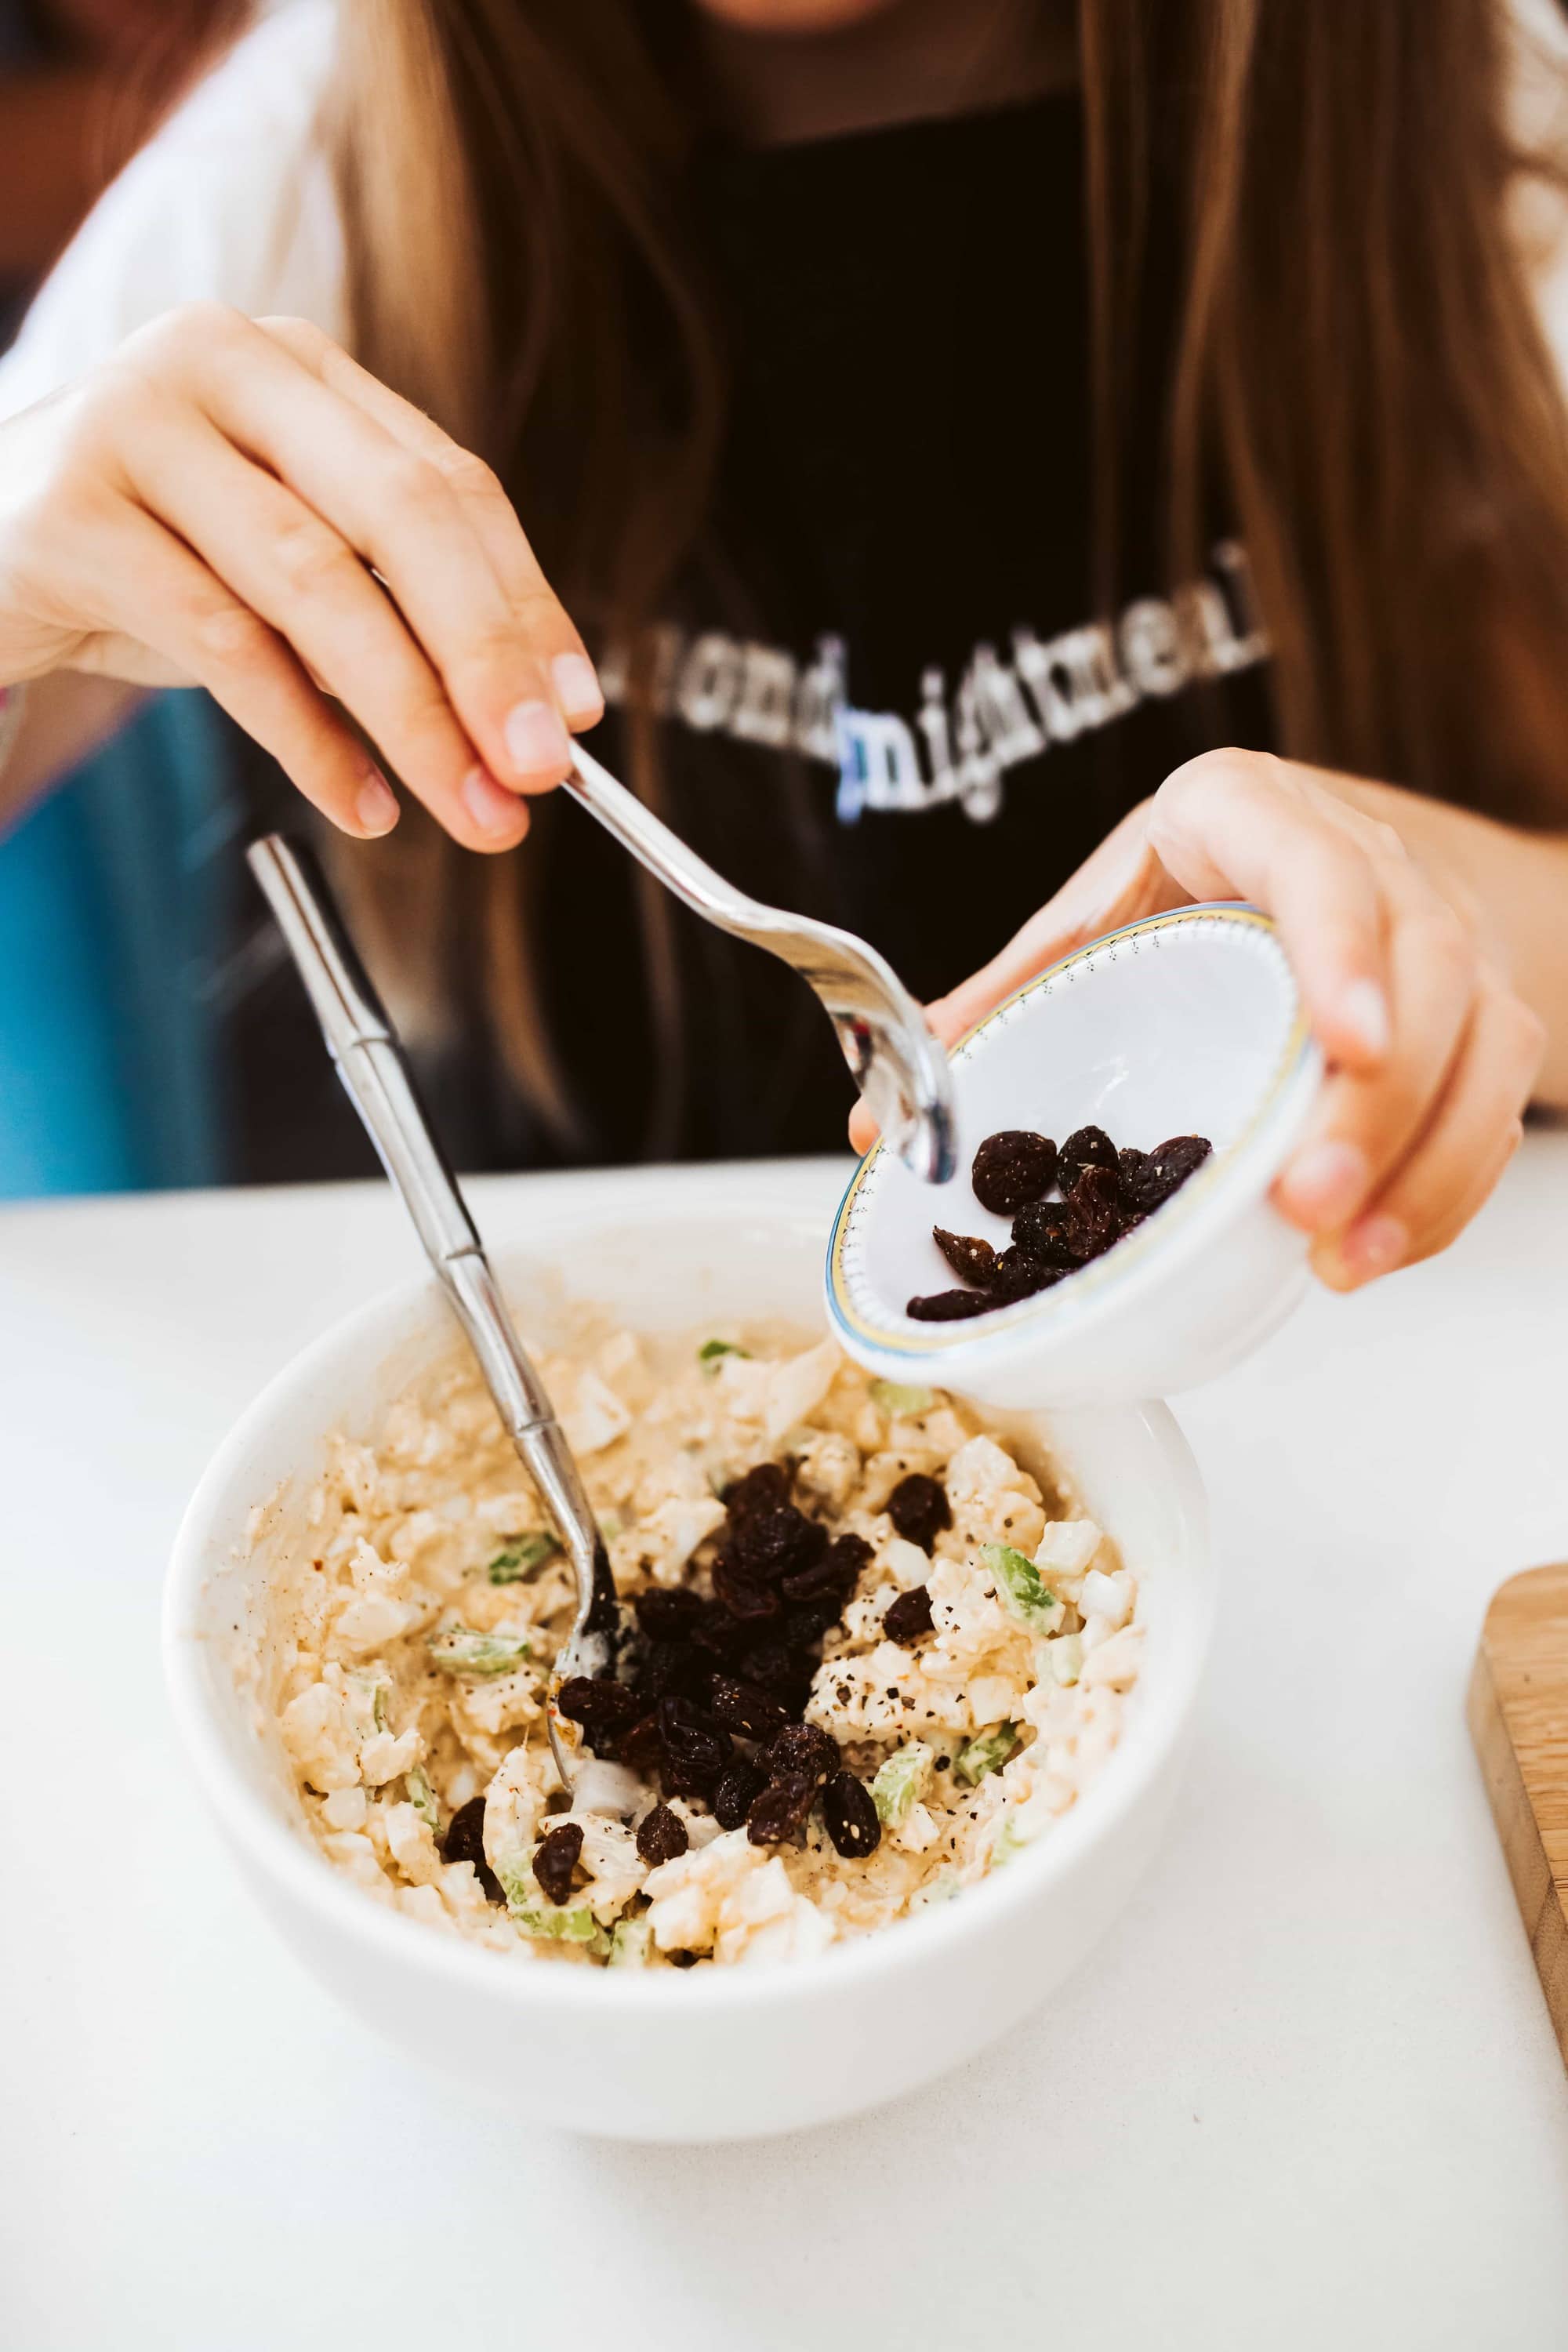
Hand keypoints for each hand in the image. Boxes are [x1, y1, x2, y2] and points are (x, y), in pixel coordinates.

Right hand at [0, 304, 601, 849]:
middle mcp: (221, 367)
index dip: (526, 603)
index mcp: (295, 369)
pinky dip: (306, 737)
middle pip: (402, 513)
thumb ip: (384, 611)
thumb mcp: (272, 564)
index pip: (449, 484)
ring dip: (411, 714)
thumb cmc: (136, 557)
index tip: (574, 713)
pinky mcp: (70, 514)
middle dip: (486, 655)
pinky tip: (361, 799)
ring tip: (467, 806)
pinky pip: (222, 643)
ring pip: (316, 581)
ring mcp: (135, 426)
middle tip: (537, 769)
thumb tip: (519, 721)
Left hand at [855, 750, 1544, 1288]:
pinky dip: (1445, 1186)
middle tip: (1307, 1203)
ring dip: (1422, 1163)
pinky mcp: (1481, 1012)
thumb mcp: (1087, 922)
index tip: (1343, 1042)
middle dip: (1376, 1100)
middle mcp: (1367, 860)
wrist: (1306, 863)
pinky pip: (1495, 1101)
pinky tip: (1378, 1252)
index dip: (1340, 945)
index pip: (1315, 861)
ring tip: (1344, 1258)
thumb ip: (998, 1004)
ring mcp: (1439, 937)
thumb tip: (874, 1116)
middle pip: (1418, 967)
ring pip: (1478, 1040)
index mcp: (1247, 812)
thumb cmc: (1179, 890)